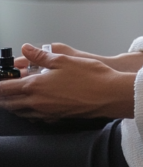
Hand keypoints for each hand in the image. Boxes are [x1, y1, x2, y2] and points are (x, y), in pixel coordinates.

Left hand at [0, 44, 136, 120]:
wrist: (108, 95)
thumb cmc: (90, 76)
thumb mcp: (63, 59)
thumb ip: (40, 56)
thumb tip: (26, 49)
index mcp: (35, 86)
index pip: (5, 89)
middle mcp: (37, 102)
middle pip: (9, 103)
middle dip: (2, 95)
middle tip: (3, 86)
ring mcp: (45, 112)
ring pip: (20, 111)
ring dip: (12, 103)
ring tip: (13, 94)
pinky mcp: (55, 117)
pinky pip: (33, 117)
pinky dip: (26, 110)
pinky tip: (32, 103)